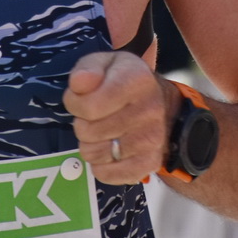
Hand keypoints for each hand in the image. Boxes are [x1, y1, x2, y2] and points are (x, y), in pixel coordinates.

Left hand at [63, 51, 176, 184]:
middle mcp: (149, 110)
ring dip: (91, 144)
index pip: (88, 106)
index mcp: (137, 80)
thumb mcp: (106, 63)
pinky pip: (107, 174)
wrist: (163, 104)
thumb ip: (88, 68)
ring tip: (103, 131)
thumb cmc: (125, 81)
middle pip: (87, 132)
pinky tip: (109, 150)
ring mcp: (152, 139)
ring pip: (93, 154)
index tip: (82, 98)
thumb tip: (79, 83)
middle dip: (83, 123)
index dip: (75, 103)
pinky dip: (101, 165)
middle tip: (96, 116)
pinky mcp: (150, 163)